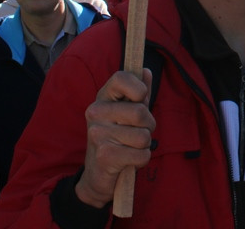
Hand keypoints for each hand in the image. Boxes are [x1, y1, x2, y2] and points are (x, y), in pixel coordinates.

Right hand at [73, 70, 155, 208]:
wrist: (98, 173)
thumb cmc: (118, 136)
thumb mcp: (128, 112)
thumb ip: (139, 92)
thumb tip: (146, 71)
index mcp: (103, 97)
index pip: (121, 77)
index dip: (138, 87)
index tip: (140, 99)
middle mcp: (96, 112)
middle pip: (140, 112)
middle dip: (148, 125)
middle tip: (138, 131)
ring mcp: (98, 134)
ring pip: (143, 137)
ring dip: (145, 145)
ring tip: (131, 146)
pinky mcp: (105, 156)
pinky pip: (142, 155)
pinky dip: (142, 160)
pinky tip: (128, 159)